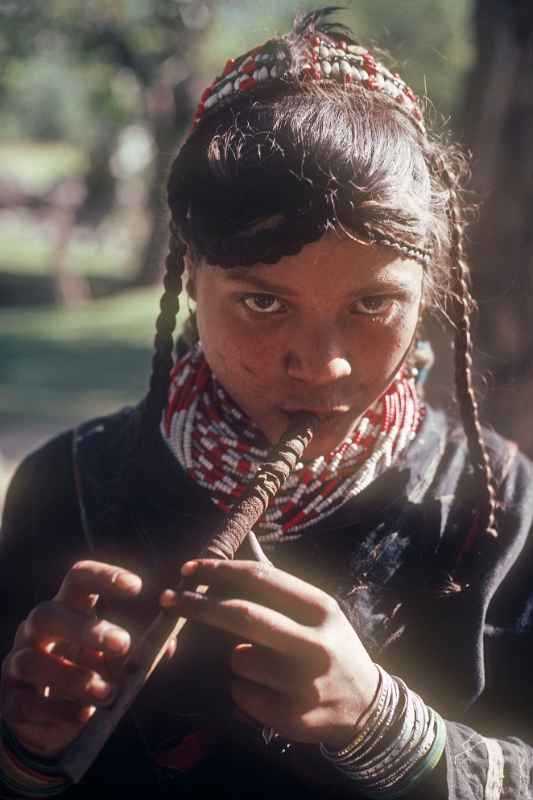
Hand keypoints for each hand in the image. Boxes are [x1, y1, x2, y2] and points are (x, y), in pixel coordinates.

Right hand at [0, 560, 142, 758]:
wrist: (45, 718)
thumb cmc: (86, 673)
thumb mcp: (113, 659)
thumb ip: (139, 651)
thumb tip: (168, 644)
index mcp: (66, 609)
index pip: (78, 578)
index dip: (104, 576)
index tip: (137, 586)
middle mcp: (35, 630)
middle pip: (47, 614)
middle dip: (86, 628)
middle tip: (123, 644)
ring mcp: (17, 662)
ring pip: (34, 661)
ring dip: (75, 677)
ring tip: (109, 693)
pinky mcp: (9, 699)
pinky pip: (27, 703)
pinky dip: (58, 710)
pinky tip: (84, 715)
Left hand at [161, 559, 378, 749]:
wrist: (366, 705)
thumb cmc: (329, 645)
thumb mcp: (316, 609)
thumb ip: (277, 582)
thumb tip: (242, 539)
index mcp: (321, 608)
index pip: (261, 579)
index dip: (219, 571)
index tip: (188, 568)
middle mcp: (315, 643)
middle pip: (242, 615)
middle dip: (198, 604)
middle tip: (169, 598)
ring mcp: (304, 684)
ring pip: (237, 660)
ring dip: (235, 658)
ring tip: (262, 664)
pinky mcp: (292, 718)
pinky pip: (242, 695)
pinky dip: (243, 689)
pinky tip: (270, 691)